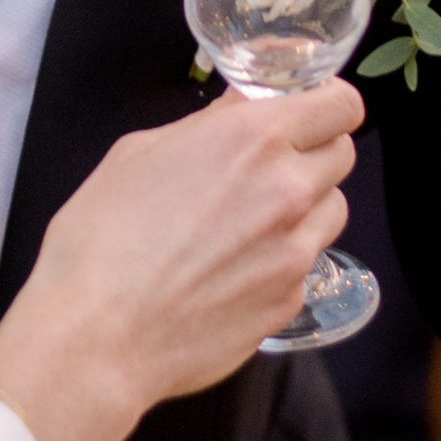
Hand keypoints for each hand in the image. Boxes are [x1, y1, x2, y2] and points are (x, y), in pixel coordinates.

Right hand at [0, 82, 360, 440]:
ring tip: (251, 220)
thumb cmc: (101, 239)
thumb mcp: (140, 152)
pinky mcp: (289, 301)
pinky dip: (282, 259)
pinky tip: (232, 268)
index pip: (341, 105)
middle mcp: (289, 192)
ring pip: (332, 211)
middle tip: (270, 164)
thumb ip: (207, 125)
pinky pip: (306, 264)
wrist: (97, 336)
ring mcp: (296, 252)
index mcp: (253, 139)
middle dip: (313, 151)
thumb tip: (238, 111)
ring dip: (306, 206)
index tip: (305, 111)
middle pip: (343, 154)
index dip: (326, 103)